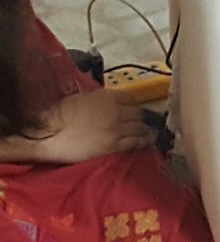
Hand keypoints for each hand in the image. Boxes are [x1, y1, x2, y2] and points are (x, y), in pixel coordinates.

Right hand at [35, 91, 153, 163]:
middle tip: (143, 123)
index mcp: (108, 96)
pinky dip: (144, 142)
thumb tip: (108, 103)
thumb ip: (100, 99)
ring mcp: (117, 128)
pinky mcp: (114, 145)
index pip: (132, 98)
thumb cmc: (60, 115)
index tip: (135, 110)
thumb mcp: (82, 98)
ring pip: (141, 128)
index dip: (134, 105)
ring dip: (145, 130)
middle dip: (141, 118)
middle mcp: (117, 110)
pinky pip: (136, 142)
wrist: (49, 135)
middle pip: (139, 113)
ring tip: (149, 133)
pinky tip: (147, 142)